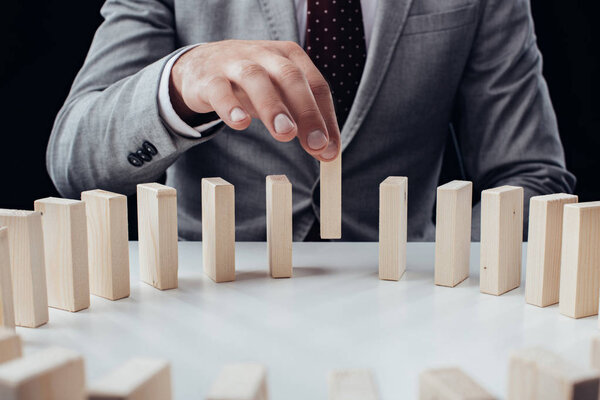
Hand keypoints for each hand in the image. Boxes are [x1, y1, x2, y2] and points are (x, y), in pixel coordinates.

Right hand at [170, 40, 339, 160]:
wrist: (200, 65)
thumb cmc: (251, 84)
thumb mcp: (280, 96)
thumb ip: (303, 120)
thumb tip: (327, 152)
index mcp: (291, 57)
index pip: (316, 86)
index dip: (326, 118)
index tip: (329, 149)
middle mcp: (266, 55)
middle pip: (291, 78)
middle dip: (306, 111)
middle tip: (315, 143)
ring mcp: (235, 63)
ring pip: (256, 79)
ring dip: (273, 106)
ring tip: (285, 133)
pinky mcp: (209, 78)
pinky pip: (220, 90)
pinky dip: (230, 106)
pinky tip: (240, 123)